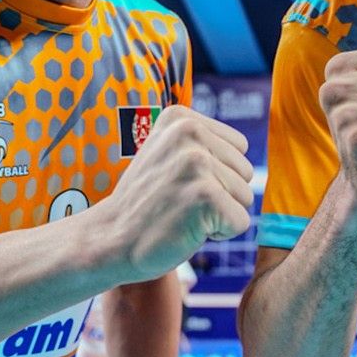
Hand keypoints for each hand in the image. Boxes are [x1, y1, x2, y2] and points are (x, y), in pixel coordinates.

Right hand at [99, 106, 254, 281]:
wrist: (110, 239)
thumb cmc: (146, 203)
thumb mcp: (167, 154)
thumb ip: (202, 144)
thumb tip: (245, 148)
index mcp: (181, 117)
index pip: (239, 148)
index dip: (217, 174)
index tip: (179, 183)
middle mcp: (190, 132)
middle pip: (245, 172)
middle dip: (221, 194)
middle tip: (179, 201)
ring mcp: (197, 162)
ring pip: (245, 197)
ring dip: (218, 213)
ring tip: (181, 212)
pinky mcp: (205, 195)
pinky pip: (240, 222)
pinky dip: (219, 233)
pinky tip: (186, 228)